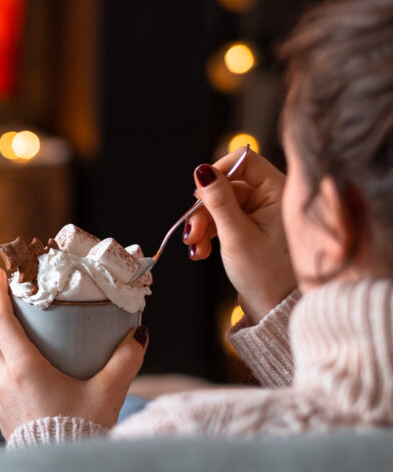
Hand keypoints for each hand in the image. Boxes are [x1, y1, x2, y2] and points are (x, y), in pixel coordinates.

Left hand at [0, 269, 148, 437]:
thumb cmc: (80, 431)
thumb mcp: (108, 393)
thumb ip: (125, 361)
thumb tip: (139, 334)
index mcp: (23, 368)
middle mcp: (3, 380)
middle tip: (16, 307)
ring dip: (0, 346)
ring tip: (23, 339)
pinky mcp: (1, 416)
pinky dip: (4, 369)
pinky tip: (28, 373)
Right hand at [184, 147, 296, 322]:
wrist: (276, 310)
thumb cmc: (267, 275)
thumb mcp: (236, 236)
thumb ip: (218, 201)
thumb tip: (201, 170)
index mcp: (279, 192)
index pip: (244, 162)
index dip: (217, 173)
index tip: (199, 194)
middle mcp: (272, 198)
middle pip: (226, 187)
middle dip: (205, 211)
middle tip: (192, 234)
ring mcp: (261, 214)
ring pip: (221, 206)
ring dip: (203, 226)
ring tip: (195, 249)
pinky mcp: (252, 229)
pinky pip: (223, 220)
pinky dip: (209, 234)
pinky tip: (201, 251)